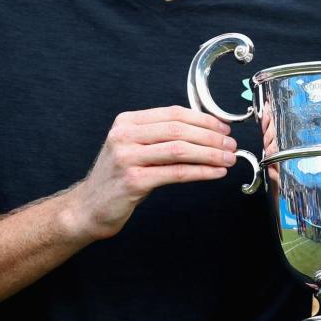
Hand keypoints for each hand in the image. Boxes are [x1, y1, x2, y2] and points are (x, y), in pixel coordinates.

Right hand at [68, 107, 238, 239]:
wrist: (89, 207)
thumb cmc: (118, 178)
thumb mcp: (134, 147)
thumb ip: (161, 136)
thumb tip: (204, 130)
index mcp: (127, 122)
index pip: (173, 113)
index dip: (203, 119)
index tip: (223, 127)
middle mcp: (124, 136)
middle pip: (179, 130)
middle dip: (211, 136)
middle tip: (231, 144)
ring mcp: (127, 158)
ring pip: (180, 150)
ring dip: (210, 154)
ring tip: (228, 158)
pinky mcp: (133, 181)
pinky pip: (176, 173)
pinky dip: (201, 171)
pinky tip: (216, 172)